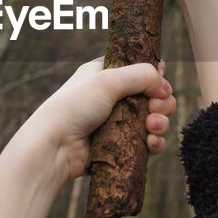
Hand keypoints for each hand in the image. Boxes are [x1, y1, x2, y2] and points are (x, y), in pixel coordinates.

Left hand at [28, 57, 176, 184]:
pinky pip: (148, 143)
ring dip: (161, 123)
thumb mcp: (107, 80)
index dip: (155, 77)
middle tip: (155, 109)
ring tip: (152, 127)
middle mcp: (113, 97)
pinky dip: (155, 143)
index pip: (140, 70)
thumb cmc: (73, 107)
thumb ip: (141, 75)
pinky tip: (151, 143)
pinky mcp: (121, 146)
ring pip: (154, 120)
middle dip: (162, 103)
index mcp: (106, 74)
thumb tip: (164, 86)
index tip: (159, 85)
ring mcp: (118, 123)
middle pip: (153, 96)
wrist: (53, 147)